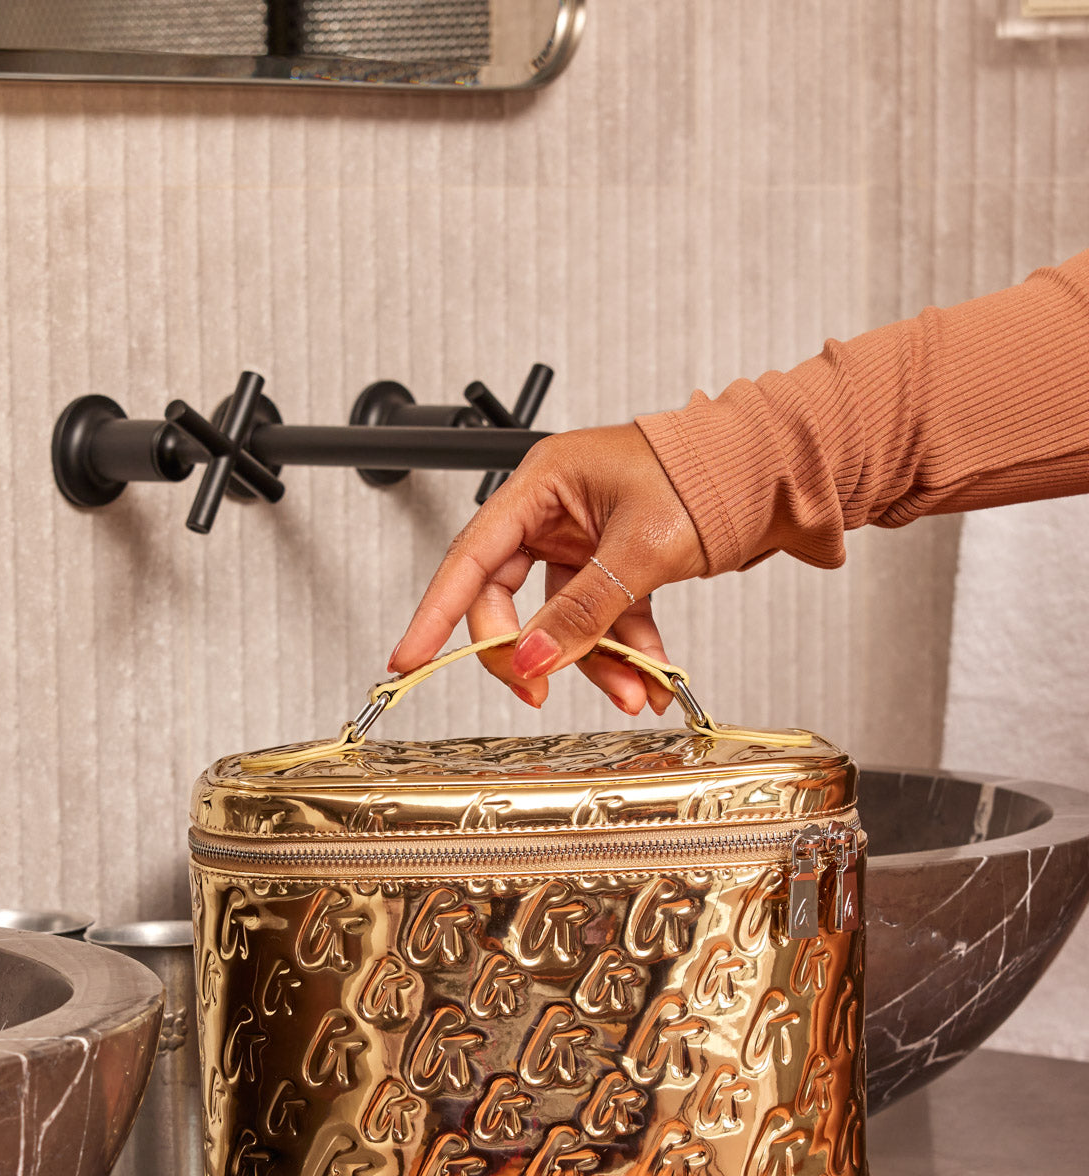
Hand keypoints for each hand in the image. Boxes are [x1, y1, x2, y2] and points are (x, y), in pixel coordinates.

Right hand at [389, 423, 706, 712]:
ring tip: (635, 692)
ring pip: (564, 617)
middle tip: (541, 690)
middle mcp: (556, 510)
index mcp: (544, 483)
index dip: (436, 612)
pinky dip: (627, 651)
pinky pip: (605, 618)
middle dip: (532, 650)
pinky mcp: (616, 564)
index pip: (471, 556)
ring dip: (595, 662)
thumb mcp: (641, 548)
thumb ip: (583, 608)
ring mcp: (585, 539)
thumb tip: (534, 656)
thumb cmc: (712, 471)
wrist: (777, 471)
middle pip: (510, 597)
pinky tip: (652, 677)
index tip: (409, 658)